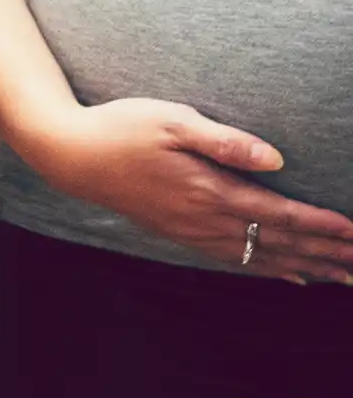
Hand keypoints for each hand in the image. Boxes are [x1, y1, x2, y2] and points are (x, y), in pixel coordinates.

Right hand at [18, 99, 352, 283]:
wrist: (71, 154)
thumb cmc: (122, 127)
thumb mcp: (172, 120)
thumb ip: (225, 140)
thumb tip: (276, 160)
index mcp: (209, 191)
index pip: (279, 215)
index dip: (322, 226)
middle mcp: (205, 219)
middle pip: (278, 244)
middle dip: (326, 254)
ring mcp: (192, 230)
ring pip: (262, 257)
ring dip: (307, 267)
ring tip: (343, 276)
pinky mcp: (180, 232)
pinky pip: (236, 259)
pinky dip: (270, 270)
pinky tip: (292, 275)